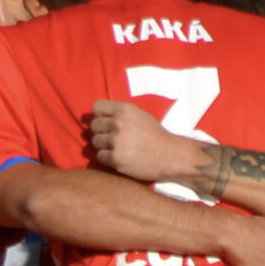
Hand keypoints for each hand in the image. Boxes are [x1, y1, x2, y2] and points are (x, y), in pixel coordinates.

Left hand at [87, 99, 204, 185]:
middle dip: (101, 132)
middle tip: (114, 139)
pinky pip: (100, 156)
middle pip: (94, 126)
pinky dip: (107, 159)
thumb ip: (120, 114)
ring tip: (118, 148)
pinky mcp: (116, 158)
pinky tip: (120, 158)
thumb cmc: (155, 136)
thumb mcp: (140, 115)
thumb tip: (97, 116)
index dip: (100, 116)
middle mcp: (119, 123)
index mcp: (125, 109)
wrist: (170, 156)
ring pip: (95, 141)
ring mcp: (116, 141)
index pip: (97, 107)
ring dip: (104, 146)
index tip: (106, 123)